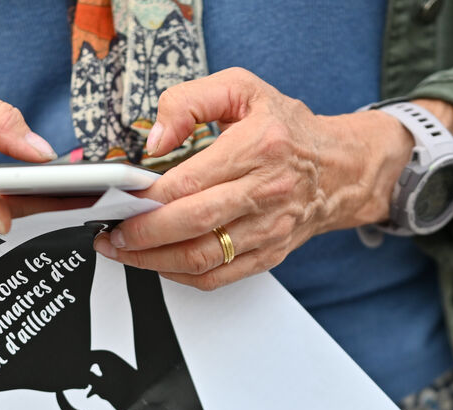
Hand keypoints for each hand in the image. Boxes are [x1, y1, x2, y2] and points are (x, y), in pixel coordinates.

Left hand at [93, 68, 452, 290]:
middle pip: (191, 225)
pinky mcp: (269, 254)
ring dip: (153, 261)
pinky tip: (160, 264)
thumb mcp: (243, 89)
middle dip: (141, 235)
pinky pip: (217, 277)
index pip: (189, 181)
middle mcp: (266, 192)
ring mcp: (268, 230)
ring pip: (201, 259)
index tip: (118, 199)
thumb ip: (190, 102)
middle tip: (112, 234)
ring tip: (125, 252)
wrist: (341, 169)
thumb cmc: (289, 130)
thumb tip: (154, 139)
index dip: (146, 197)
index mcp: (258, 148)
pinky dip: (181, 277)